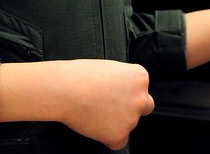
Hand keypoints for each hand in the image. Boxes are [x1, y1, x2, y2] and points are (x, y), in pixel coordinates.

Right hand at [0, 59, 152, 149]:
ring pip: (129, 124)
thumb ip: (122, 79)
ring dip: (116, 121)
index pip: (141, 88)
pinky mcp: (119, 135)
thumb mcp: (108, 67)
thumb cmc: (80, 74)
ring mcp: (132, 119)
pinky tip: (95, 124)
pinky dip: (108, 136)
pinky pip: (118, 141)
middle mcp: (141, 98)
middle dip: (131, 107)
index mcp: (140, 77)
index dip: (126, 90)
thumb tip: (123, 91)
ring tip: (94, 110)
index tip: (112, 89)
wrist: (65, 89)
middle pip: (144, 106)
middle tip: (110, 104)